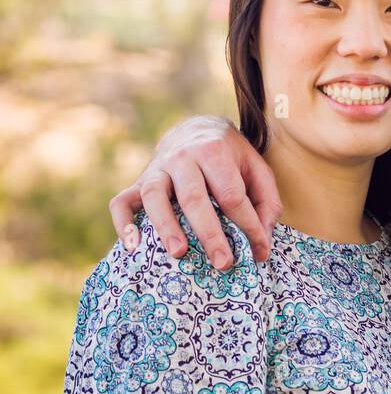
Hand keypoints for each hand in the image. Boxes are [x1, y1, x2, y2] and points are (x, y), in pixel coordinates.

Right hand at [109, 116, 281, 268]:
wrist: (194, 130)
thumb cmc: (230, 159)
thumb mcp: (257, 170)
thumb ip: (267, 203)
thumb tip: (261, 244)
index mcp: (214, 151)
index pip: (232, 195)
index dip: (247, 225)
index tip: (258, 252)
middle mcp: (182, 158)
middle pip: (194, 197)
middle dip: (209, 233)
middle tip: (223, 263)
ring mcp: (156, 169)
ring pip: (154, 196)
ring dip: (166, 226)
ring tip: (179, 253)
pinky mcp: (137, 182)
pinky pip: (121, 201)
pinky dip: (123, 223)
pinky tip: (133, 246)